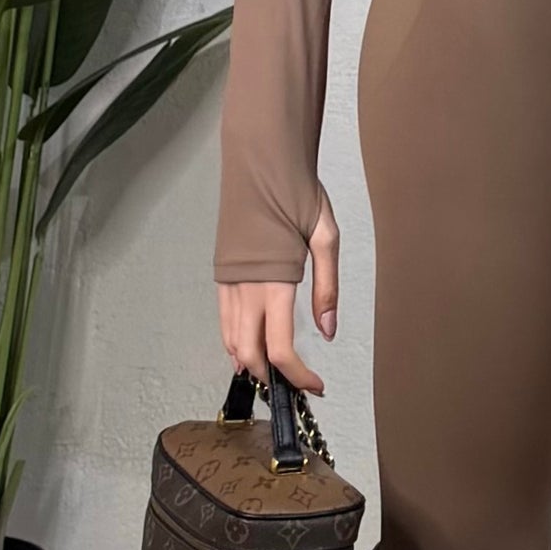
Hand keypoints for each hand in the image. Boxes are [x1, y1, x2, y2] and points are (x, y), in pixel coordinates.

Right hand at [215, 184, 339, 393]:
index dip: (298, 375)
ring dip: (251, 362)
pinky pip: (224, 321)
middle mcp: (246, 289)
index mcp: (275, 282)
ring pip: (231, 340)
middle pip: (250, 353)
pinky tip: (248, 349)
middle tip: (296, 385)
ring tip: (275, 374)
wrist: (259, 163)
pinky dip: (235, 342)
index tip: (316, 386)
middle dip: (272, 377)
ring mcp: (229, 283)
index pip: (281, 347)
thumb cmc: (296, 194)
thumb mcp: (326, 237)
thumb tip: (328, 331)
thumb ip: (327, 288)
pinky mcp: (222, 275)